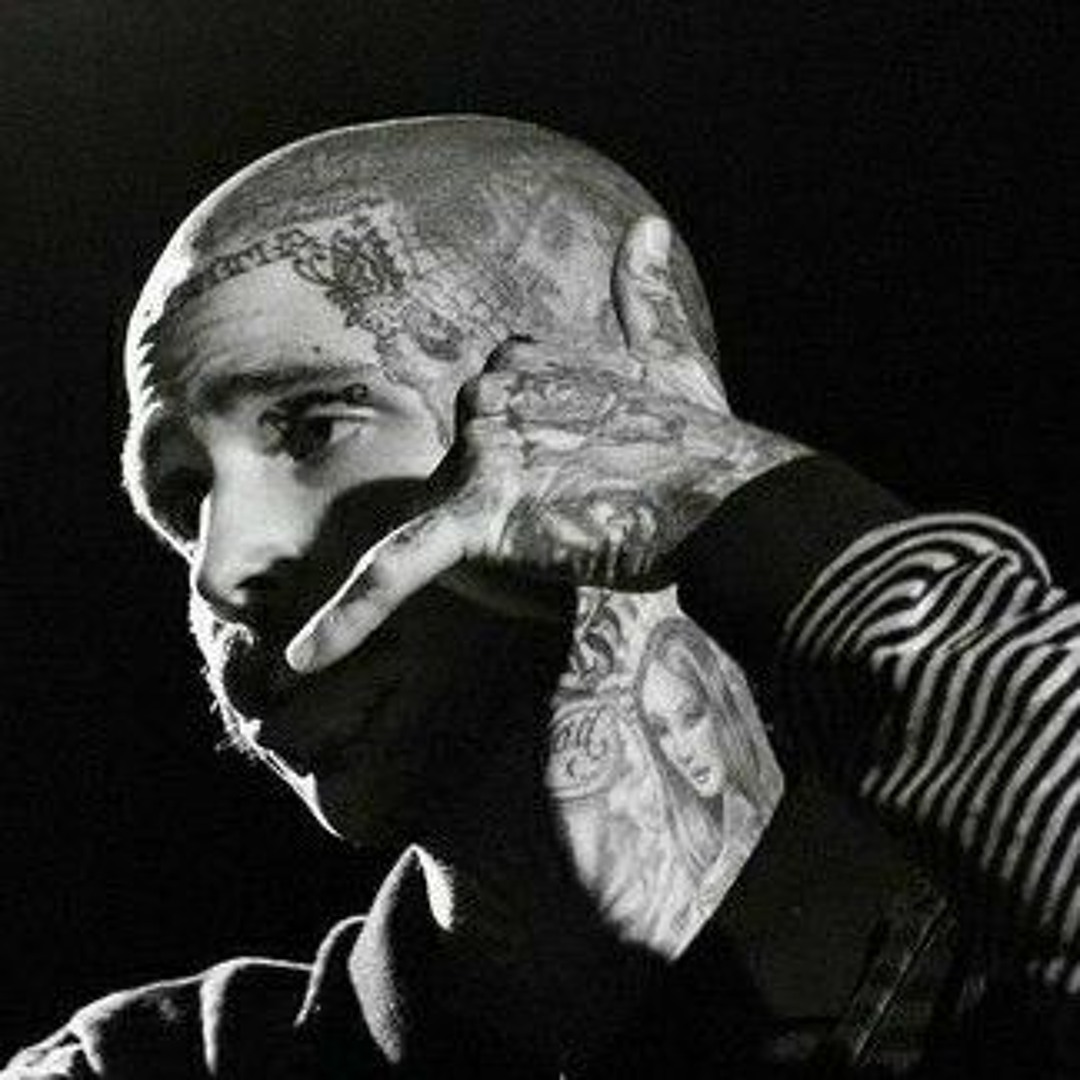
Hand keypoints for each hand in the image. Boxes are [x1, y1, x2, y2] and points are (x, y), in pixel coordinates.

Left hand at [286, 215, 805, 671]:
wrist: (733, 502)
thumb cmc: (706, 440)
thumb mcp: (673, 359)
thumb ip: (644, 297)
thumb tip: (649, 227)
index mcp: (520, 355)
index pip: (488, 428)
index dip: (535, 467)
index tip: (588, 480)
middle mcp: (488, 393)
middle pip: (462, 474)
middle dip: (511, 506)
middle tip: (590, 516)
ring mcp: (480, 453)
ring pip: (446, 519)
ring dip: (499, 545)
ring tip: (580, 544)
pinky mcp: (477, 518)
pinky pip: (396, 569)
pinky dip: (349, 619)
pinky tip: (299, 661)